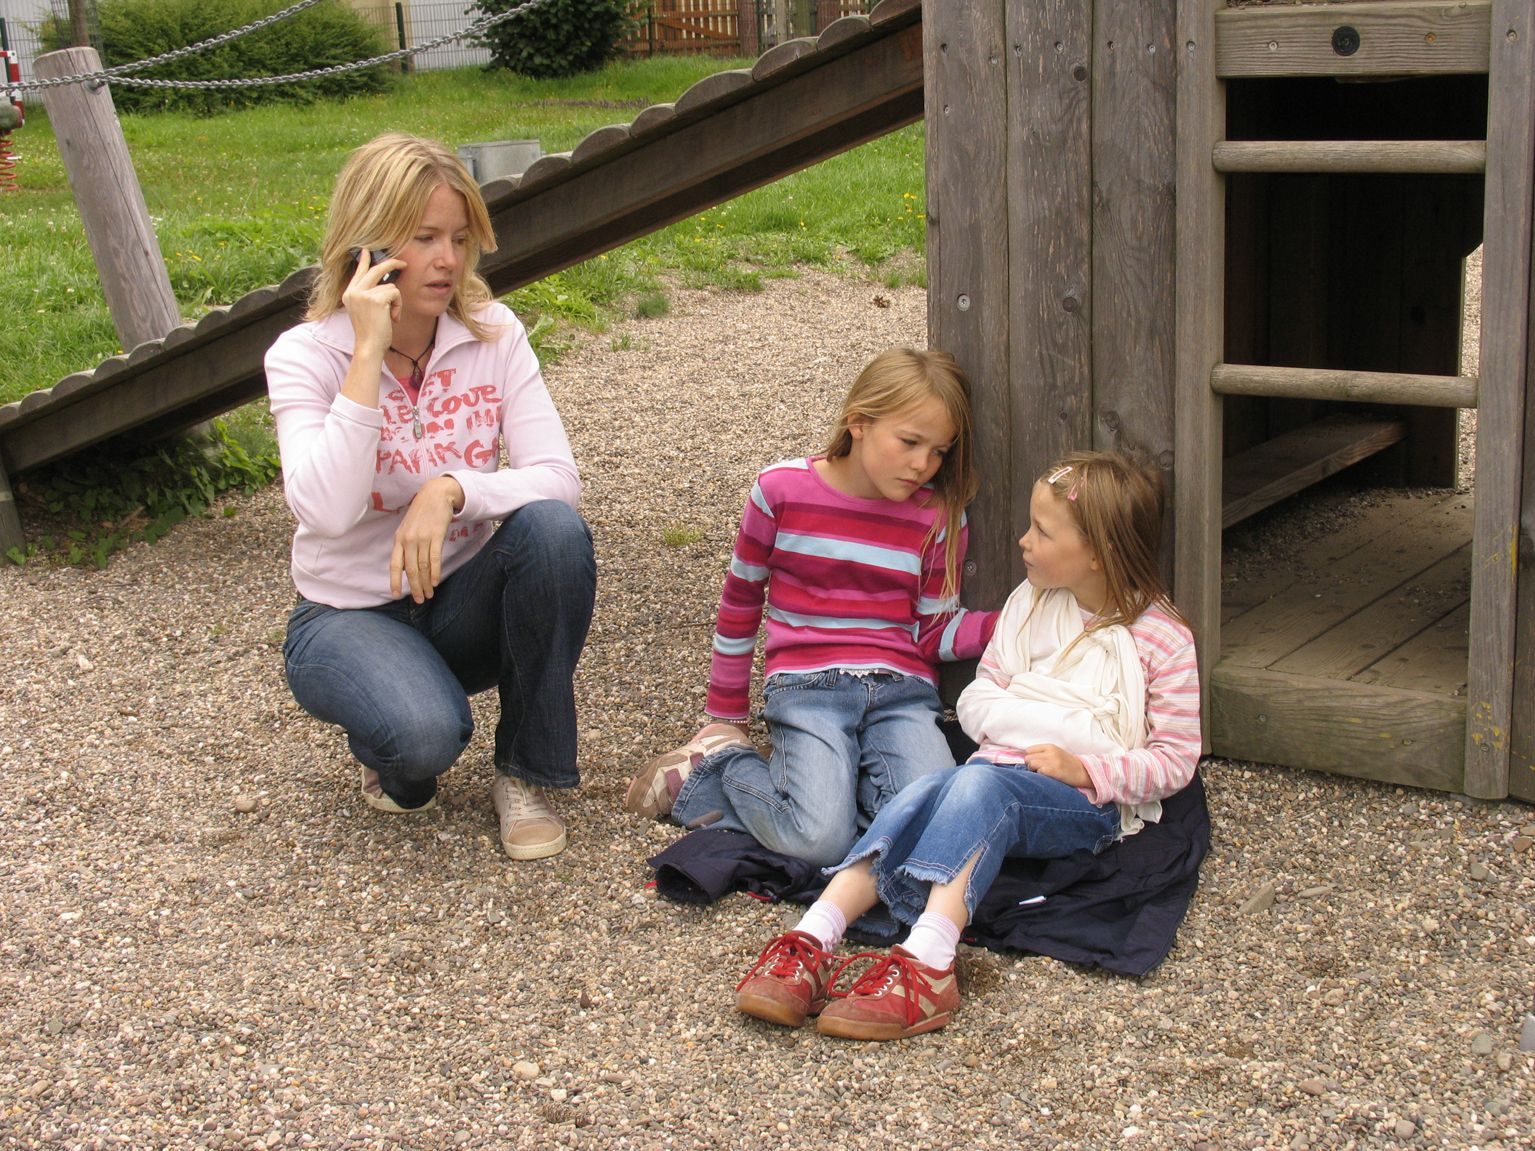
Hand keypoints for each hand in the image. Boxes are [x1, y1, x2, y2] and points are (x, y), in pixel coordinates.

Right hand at [341, 248, 403, 362]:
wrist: (369, 347)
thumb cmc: (371, 333)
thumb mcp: (364, 311)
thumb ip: (368, 296)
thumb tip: (383, 283)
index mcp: (349, 294)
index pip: (358, 272)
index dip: (364, 260)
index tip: (367, 250)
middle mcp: (353, 292)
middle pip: (376, 270)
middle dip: (392, 264)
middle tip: (403, 263)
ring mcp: (363, 294)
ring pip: (390, 286)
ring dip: (396, 302)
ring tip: (391, 316)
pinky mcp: (375, 299)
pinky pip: (395, 293)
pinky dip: (399, 306)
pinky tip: (393, 318)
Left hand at [390, 476, 463, 601]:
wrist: (436, 495)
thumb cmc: (421, 513)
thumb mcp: (407, 528)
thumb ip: (405, 547)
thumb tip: (404, 568)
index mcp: (399, 539)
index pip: (394, 564)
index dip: (394, 581)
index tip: (396, 595)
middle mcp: (408, 540)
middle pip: (410, 569)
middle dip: (414, 587)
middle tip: (419, 600)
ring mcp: (422, 538)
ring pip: (422, 566)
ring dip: (425, 583)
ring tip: (429, 594)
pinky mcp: (436, 536)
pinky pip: (434, 558)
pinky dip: (434, 572)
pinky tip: (435, 582)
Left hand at [1024, 744, 1089, 788]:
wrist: (1084, 772)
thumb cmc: (1068, 764)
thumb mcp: (1056, 754)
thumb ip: (1042, 753)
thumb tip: (1025, 759)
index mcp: (1050, 746)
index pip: (1028, 751)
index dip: (1030, 758)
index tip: (1036, 764)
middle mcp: (1050, 752)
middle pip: (1027, 758)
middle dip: (1030, 765)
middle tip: (1038, 771)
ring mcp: (1053, 761)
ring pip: (1031, 765)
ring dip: (1034, 771)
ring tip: (1043, 774)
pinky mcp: (1055, 771)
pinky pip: (1039, 771)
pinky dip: (1040, 775)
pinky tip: (1047, 777)